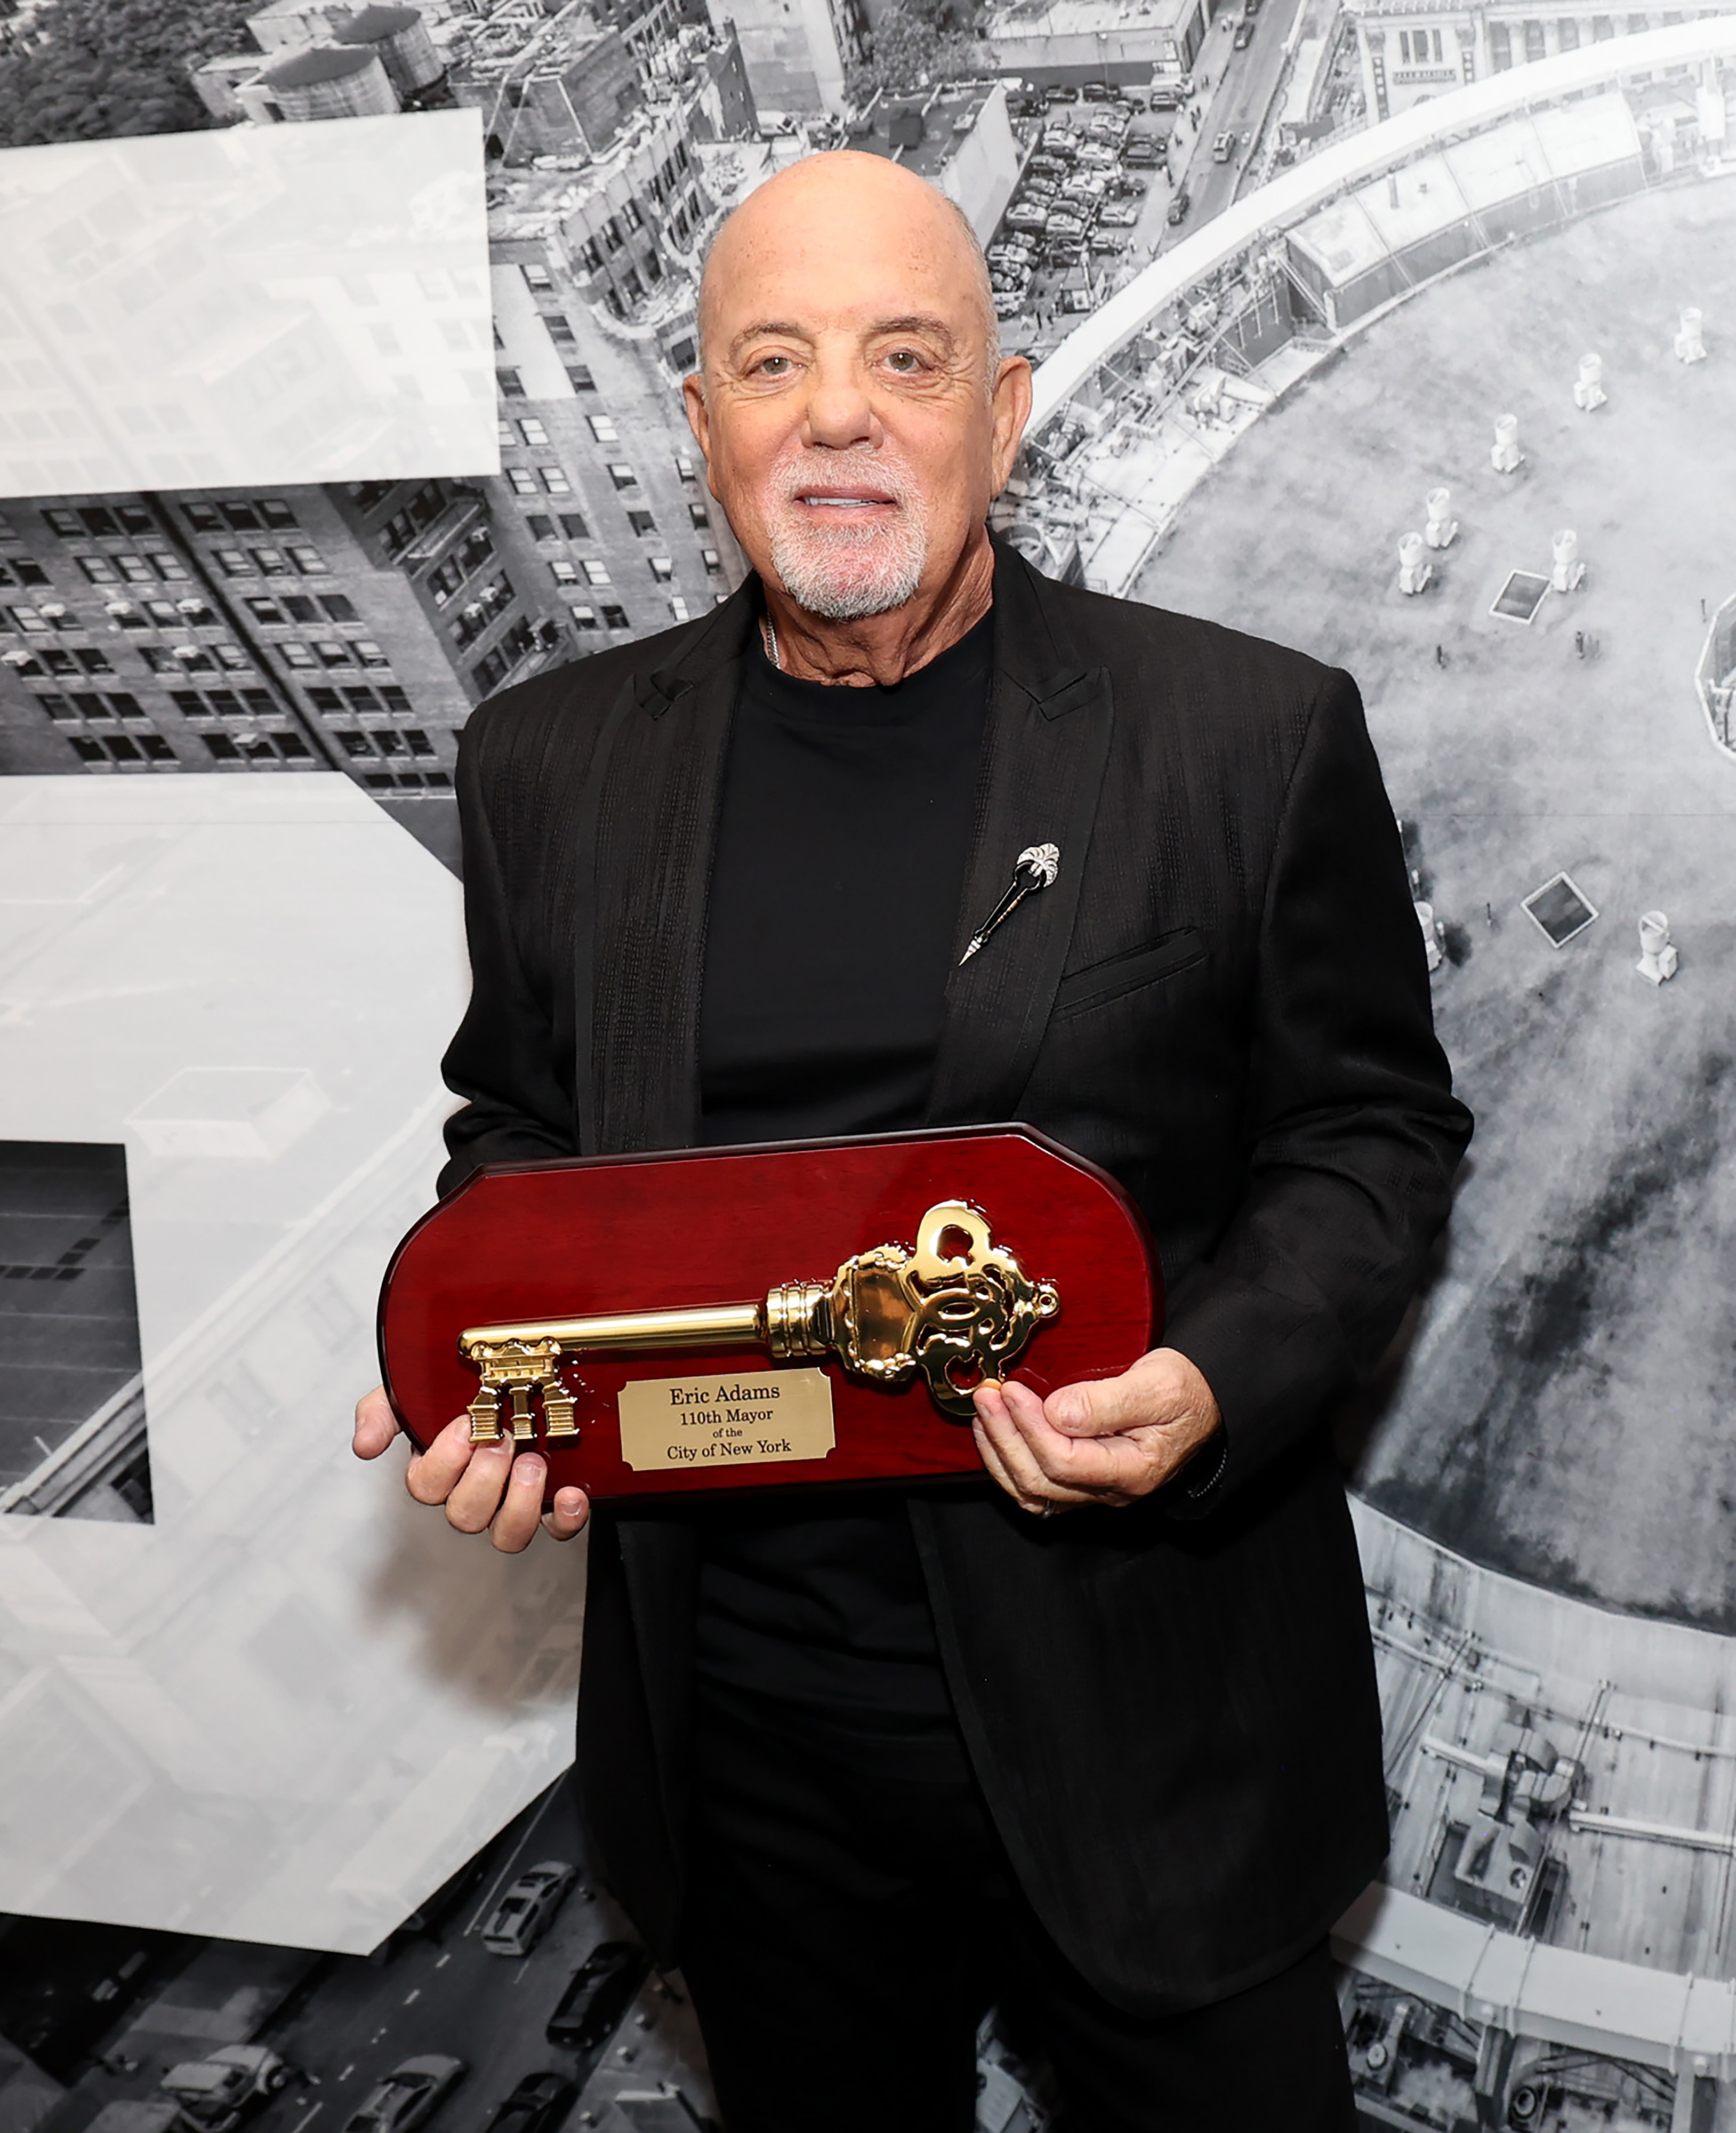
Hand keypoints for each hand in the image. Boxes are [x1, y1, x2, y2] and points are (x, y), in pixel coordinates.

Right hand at [352, 1385, 589, 1553]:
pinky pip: (557, 1530)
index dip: (444, 1461)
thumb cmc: (457, 1394)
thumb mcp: (414, 1391)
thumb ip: (382, 1410)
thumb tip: (364, 1445)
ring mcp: (512, 1505)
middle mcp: (474, 1495)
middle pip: (465, 1516)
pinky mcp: (551, 1507)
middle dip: (485, 1478)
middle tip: (503, 1438)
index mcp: (439, 1472)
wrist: (517, 1381)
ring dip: (520, 1502)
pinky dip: (566, 1518)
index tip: (464, 1423)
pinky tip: (570, 1493)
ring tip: (533, 1463)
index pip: (427, 1488)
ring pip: (507, 1536)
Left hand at [970, 1348, 1221, 1517]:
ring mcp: (1094, 1489)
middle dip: (1006, 1437)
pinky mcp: (1082, 1479)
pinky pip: (1036, 1486)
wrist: (1204, 1401)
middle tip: (987, 1397)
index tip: (1011, 1390)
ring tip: (984, 1413)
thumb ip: (1107, 1401)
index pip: (1065, 1462)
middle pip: (1040, 1482)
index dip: (1031, 1427)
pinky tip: (997, 1433)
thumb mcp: (1158, 1384)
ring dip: (1000, 1454)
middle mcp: (1111, 1491)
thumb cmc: (1186, 1391)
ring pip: (1032, 1492)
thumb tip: (1056, 1411)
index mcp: (1133, 1471)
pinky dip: (1009, 1462)